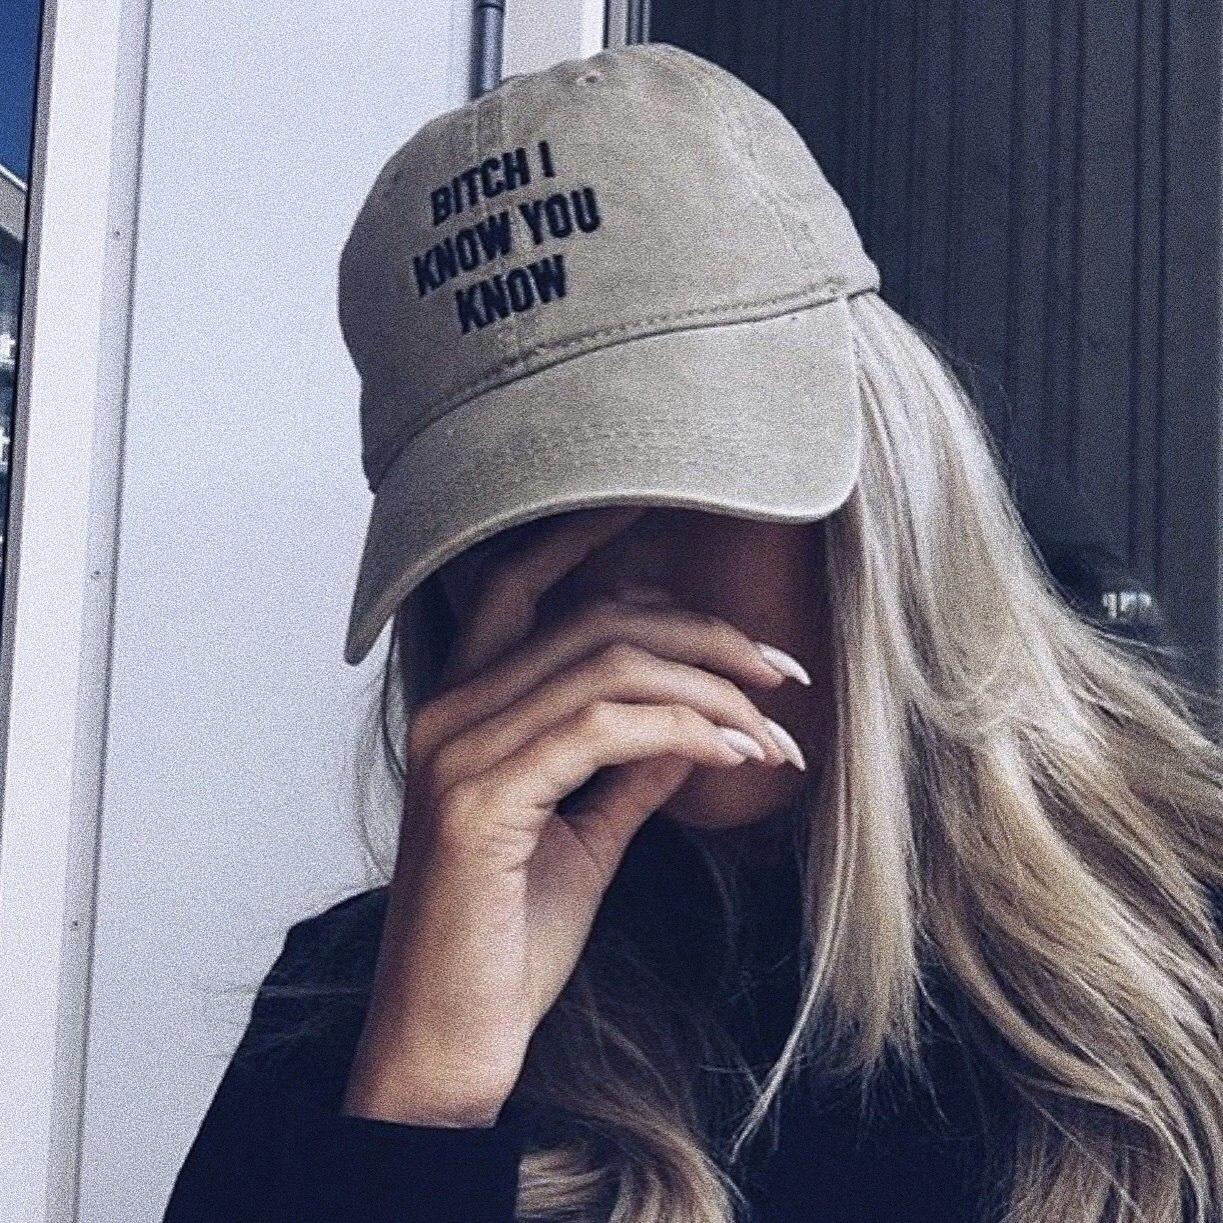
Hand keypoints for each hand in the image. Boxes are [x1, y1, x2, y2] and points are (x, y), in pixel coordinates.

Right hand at [341, 508, 803, 1126]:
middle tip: (780, 672)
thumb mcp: (585, 838)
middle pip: (592, 622)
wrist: (450, 1042)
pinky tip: (737, 753)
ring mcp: (459, 751)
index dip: (589, 537)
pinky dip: (684, 729)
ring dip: (711, 688)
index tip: (672, 516)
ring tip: (776, 727)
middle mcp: (450, 712)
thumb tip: (693, 721)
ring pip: (607, 666)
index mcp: (463, 709)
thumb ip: (628, 769)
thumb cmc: (509, 941)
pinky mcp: (482, 800)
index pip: (522, 586)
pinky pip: (604, 729)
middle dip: (702, 634)